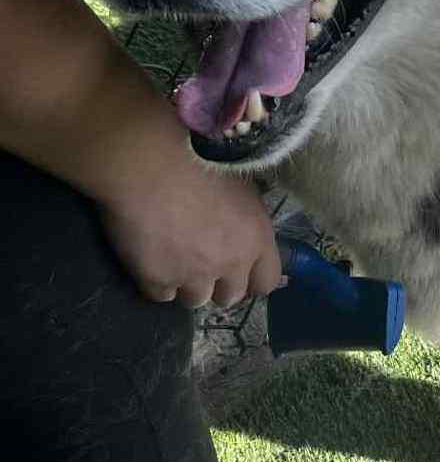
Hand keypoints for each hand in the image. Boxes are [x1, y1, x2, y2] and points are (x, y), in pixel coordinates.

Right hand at [99, 158, 282, 308]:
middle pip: (231, 296)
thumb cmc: (200, 161)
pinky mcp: (157, 280)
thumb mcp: (242, 187)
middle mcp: (231, 262)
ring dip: (187, 285)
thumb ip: (247, 222)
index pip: (268, 281)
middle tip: (202, 263)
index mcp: (257, 238)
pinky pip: (160, 295)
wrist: (149, 163)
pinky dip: (156, 281)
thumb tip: (246, 234)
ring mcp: (193, 275)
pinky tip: (151, 257)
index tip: (240, 271)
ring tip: (174, 258)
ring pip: (195, 300)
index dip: (253, 278)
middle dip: (219, 285)